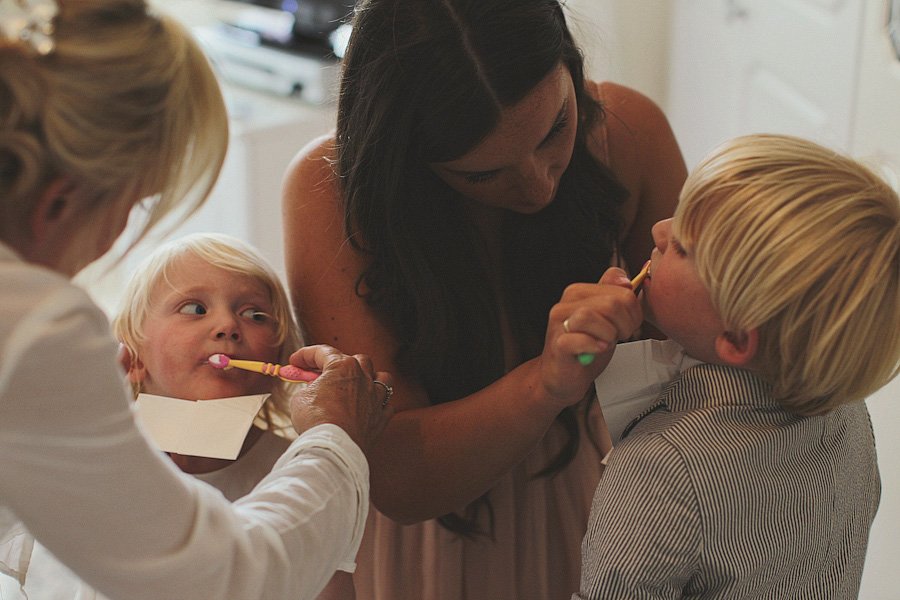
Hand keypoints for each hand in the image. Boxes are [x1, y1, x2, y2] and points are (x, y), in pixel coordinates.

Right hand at [288, 345, 393, 454]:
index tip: (295, 362)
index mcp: (344, 367)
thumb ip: (310, 388)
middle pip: (356, 360)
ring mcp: (376, 397)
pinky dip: (376, 403)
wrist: (334, 447)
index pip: (323, 352)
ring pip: (380, 377)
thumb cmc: (317, 420)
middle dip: (339, 363)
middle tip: (321, 374)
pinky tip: (368, 407)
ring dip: (368, 377)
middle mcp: (364, 377)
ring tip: (357, 383)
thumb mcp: (301, 398)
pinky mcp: (381, 417)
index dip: (305, 355)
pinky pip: (385, 404)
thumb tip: (314, 389)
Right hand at [540, 267, 642, 408]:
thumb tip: (626, 280)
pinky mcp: (558, 345)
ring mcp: (559, 324)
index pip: (618, 285)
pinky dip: (595, 346)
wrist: (564, 376)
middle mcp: (566, 303)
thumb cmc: (586, 347)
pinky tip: (598, 349)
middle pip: (611, 302)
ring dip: (609, 334)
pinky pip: (580, 338)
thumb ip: (615, 295)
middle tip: (621, 336)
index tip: (629, 321)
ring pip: (592, 315)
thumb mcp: (606, 318)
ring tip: (607, 343)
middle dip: (626, 323)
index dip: (633, 306)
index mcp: (578, 292)